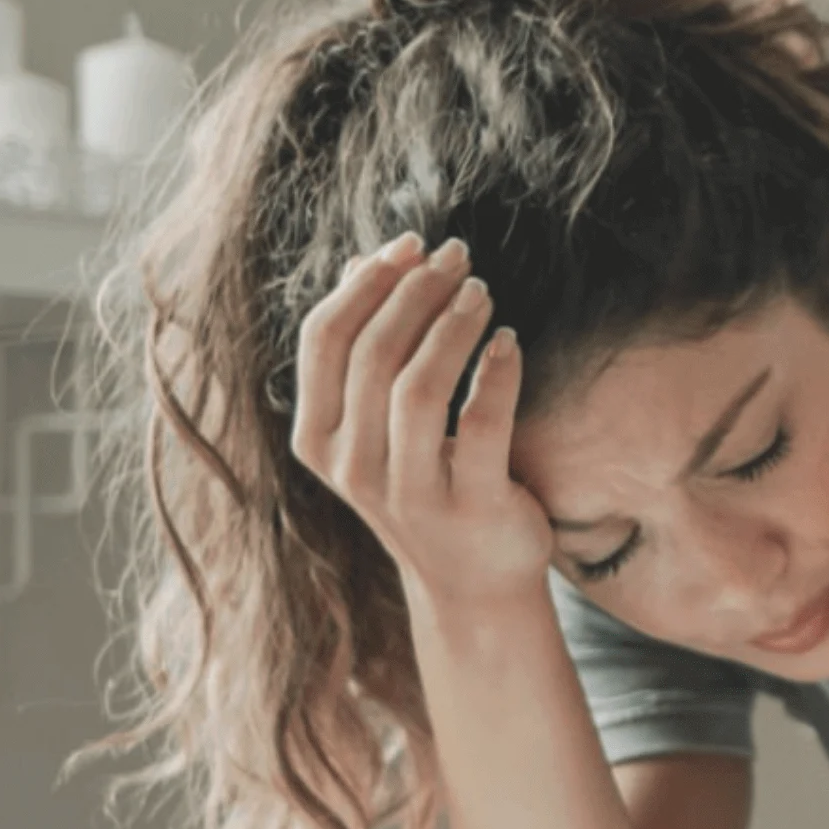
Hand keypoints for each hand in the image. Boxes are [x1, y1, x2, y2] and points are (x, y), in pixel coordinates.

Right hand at [288, 234, 552, 613]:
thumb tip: (362, 262)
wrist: (473, 583)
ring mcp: (409, 493)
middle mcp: (352, 468)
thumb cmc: (427, 482)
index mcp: (319, 438)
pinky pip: (483, 427)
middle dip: (416, 292)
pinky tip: (509, 342)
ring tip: (483, 292)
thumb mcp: (378, 424)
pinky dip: (495, 374)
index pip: (324, 340)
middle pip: (372, 354)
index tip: (409, 244)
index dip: (365, 282)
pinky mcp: (470, 507)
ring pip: (419, 387)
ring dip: (452, 325)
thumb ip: (365, 352)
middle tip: (458, 257)